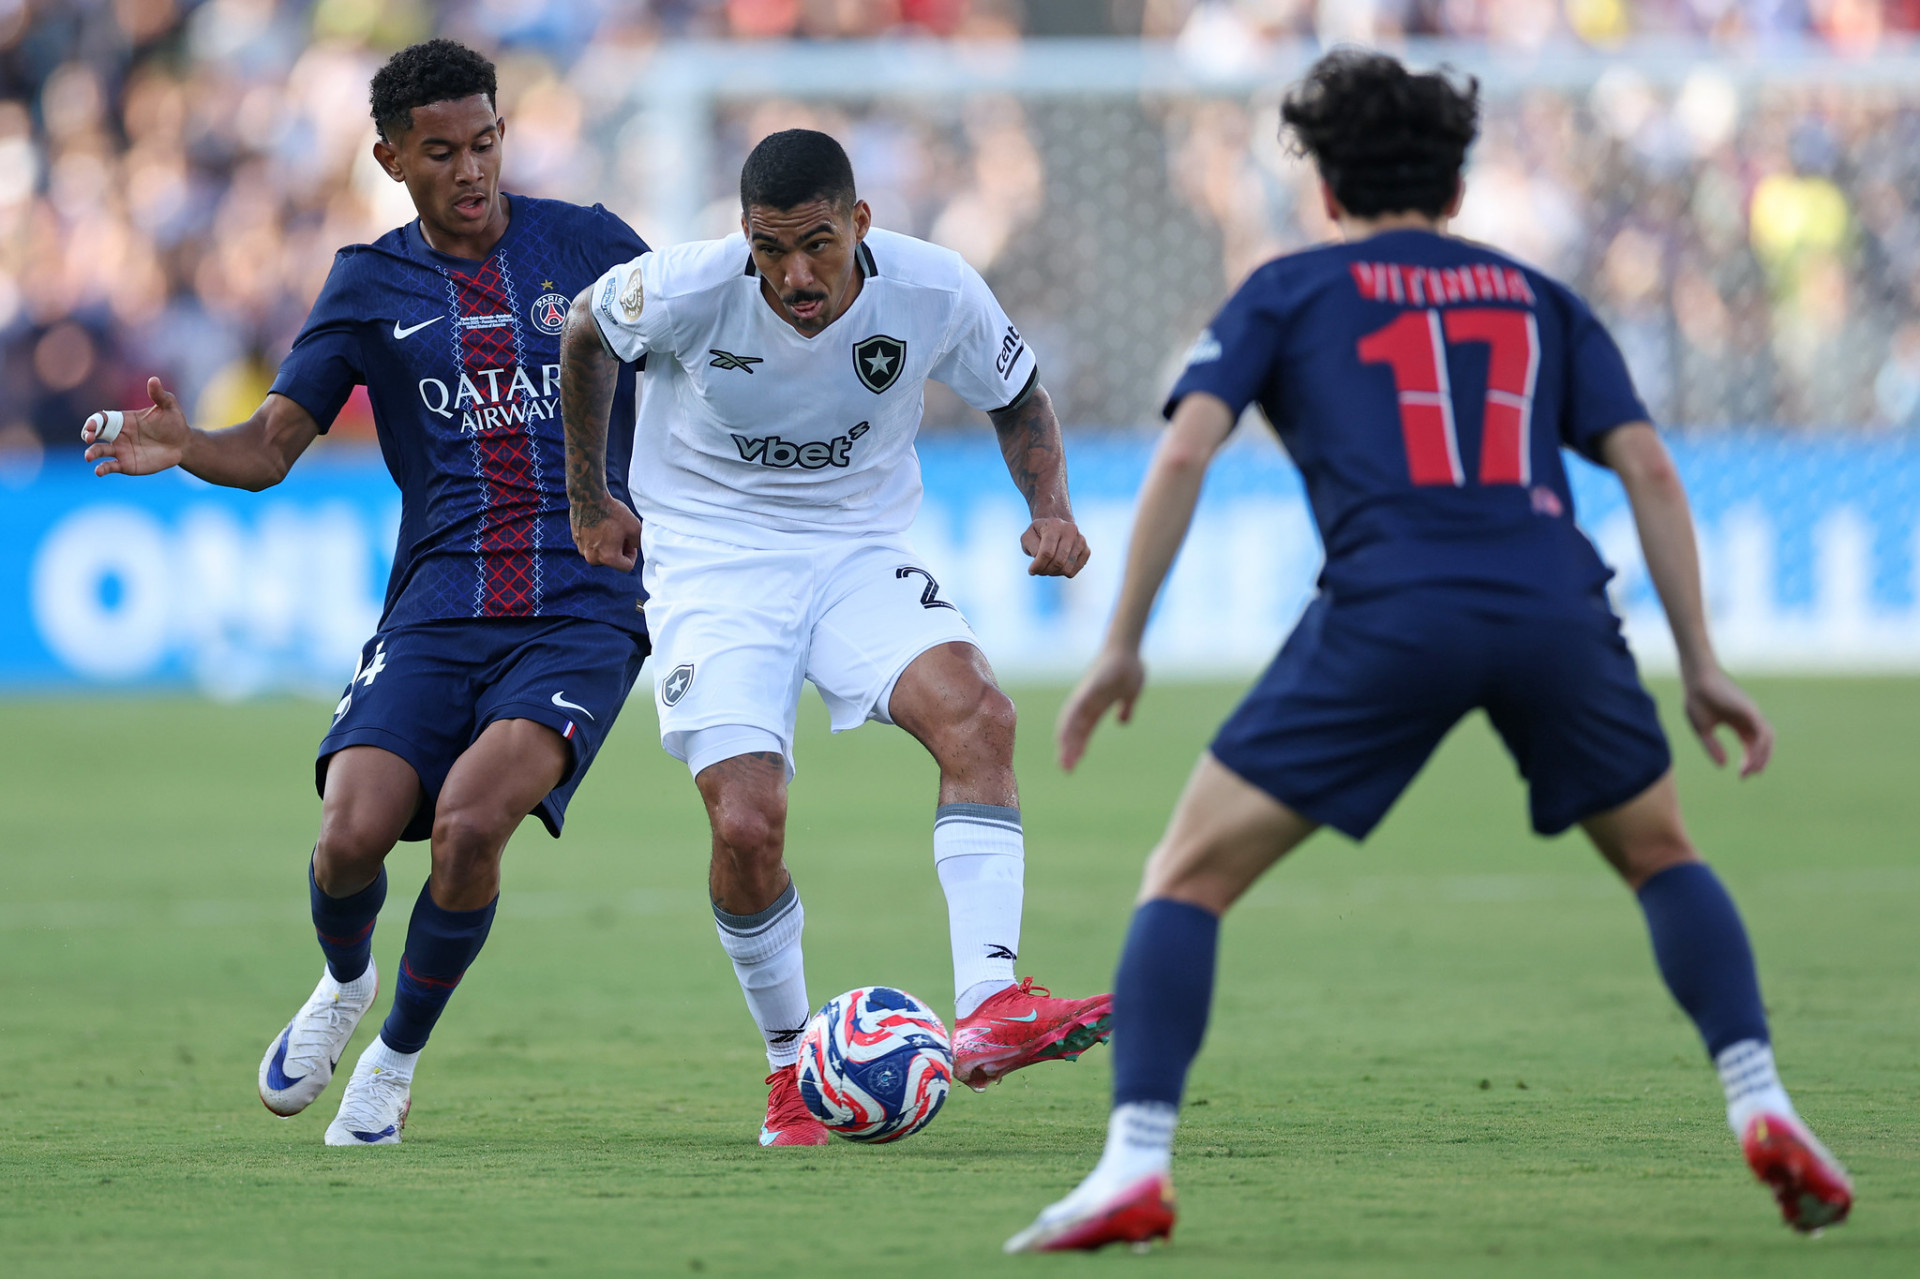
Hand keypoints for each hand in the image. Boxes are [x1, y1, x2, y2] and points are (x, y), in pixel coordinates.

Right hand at [83, 376, 188, 476]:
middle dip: (87, 434)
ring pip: (99, 451)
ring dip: (92, 453)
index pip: (101, 419)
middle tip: (88, 437)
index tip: (91, 426)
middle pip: (94, 433)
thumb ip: (159, 395)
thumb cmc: (173, 422)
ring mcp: (121, 450)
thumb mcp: (168, 406)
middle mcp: (117, 435)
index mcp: (122, 420)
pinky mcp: (127, 464)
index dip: (93, 422)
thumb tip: (153, 379)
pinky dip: (103, 468)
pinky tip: (99, 471)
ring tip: (89, 457)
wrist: (183, 443)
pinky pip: (111, 466)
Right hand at [570, 495, 641, 571]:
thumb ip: (639, 542)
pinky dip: (597, 537)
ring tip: (611, 527)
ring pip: (600, 552)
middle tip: (622, 533)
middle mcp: (592, 557)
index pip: (626, 566)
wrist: (589, 498)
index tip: (631, 542)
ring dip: (608, 543)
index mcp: (608, 558)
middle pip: (612, 560)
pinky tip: (601, 523)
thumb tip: (635, 546)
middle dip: (619, 549)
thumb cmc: (612, 512)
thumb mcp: (635, 527)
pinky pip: (590, 543)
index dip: (633, 554)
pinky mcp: (576, 539)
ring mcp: (582, 549)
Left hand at [1021, 516, 1088, 577]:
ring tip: (1046, 567)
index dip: (1038, 566)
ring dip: (1053, 573)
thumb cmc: (1039, 534)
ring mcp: (1081, 540)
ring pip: (1066, 569)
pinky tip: (1056, 566)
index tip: (1031, 571)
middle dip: (1045, 570)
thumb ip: (1030, 546)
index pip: (1047, 552)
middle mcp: (1071, 530)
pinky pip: (1073, 571)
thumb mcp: (1027, 537)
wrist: (1056, 528)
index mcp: (1055, 525)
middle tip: (1038, 571)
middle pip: (1058, 561)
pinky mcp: (1086, 551)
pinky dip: (1062, 573)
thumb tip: (1039, 557)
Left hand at [1055, 645, 1144, 770]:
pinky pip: (1079, 705)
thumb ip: (1124, 708)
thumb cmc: (1128, 669)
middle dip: (1069, 749)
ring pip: (1073, 721)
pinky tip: (1064, 734)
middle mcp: (1087, 703)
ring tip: (1063, 756)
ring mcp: (1087, 694)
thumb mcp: (1129, 694)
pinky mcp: (1091, 686)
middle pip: (1075, 730)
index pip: (1083, 732)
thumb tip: (1122, 721)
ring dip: (1067, 738)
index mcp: (1096, 708)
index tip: (1071, 767)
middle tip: (1065, 769)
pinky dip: (1071, 720)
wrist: (1126, 648)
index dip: (1077, 749)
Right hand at [1683, 665, 1772, 777]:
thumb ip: (1713, 747)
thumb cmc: (1697, 700)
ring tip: (1751, 771)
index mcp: (1739, 722)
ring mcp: (1752, 714)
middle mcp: (1749, 718)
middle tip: (1746, 776)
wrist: (1696, 680)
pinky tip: (1752, 759)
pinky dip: (1760, 748)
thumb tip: (1724, 765)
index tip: (1742, 775)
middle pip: (1763, 744)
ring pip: (1767, 739)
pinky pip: (1763, 733)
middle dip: (1758, 761)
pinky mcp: (1751, 711)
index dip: (1749, 760)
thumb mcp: (1703, 730)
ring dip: (1762, 757)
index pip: (1751, 745)